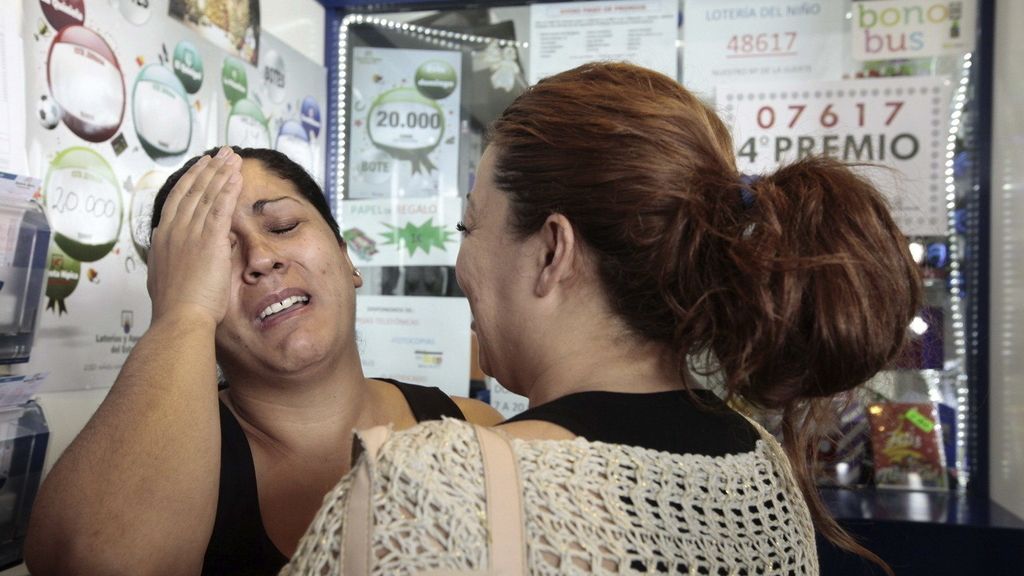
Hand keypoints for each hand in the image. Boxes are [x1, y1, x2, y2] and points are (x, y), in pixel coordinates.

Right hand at [147, 147, 242, 326]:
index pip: (177, 200)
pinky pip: (220, 208)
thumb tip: (185, 252)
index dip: (190, 180)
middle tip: (221, 153)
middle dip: (208, 169)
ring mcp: (190, 234)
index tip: (201, 166)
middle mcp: (173, 231)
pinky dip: (228, 189)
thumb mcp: (169, 277)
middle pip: (192, 191)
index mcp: (163, 239)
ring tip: (233, 157)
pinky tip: (237, 175)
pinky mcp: (208, 241)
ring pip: (207, 195)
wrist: (179, 319)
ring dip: (221, 173)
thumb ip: (176, 259)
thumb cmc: (177, 308)